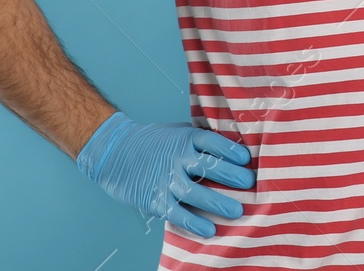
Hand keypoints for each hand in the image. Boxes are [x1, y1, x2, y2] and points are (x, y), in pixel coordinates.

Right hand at [76, 111, 254, 237]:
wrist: (114, 151)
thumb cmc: (154, 142)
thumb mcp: (179, 133)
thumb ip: (202, 141)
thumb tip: (235, 150)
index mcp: (187, 138)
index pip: (213, 142)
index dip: (231, 150)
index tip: (247, 159)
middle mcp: (178, 157)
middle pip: (208, 166)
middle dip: (231, 176)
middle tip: (250, 183)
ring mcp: (166, 178)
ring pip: (195, 192)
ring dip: (217, 203)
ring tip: (237, 211)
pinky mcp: (155, 199)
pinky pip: (177, 213)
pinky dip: (193, 223)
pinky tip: (209, 230)